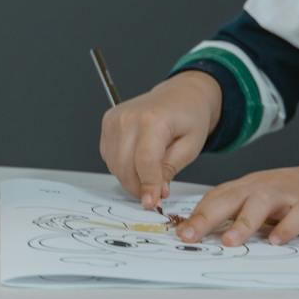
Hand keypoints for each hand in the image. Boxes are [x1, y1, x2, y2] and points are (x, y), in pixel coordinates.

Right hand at [99, 71, 221, 211]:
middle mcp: (128, 117)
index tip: (152, 203)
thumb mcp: (191, 146)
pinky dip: (122, 166)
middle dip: (138, 187)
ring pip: (114, 164)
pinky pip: (109, 156)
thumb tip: (154, 193)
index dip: (148, 186)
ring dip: (129, 178)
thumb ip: (170, 169)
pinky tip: (138, 163)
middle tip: (154, 195)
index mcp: (153, 119)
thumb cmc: (189, 117)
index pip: (144, 162)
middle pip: (124, 166)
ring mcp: (115, 119)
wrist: (180, 95)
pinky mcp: (108, 122)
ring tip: (149, 177)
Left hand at [175, 163, 298, 245]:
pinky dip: (287, 227)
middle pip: (229, 199)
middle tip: (188, 236)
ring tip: (230, 242)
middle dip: (206, 217)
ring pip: (261, 204)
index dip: (195, 215)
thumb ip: (240, 216)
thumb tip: (206, 236)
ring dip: (244, 222)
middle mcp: (263, 188)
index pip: (215, 199)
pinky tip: (278, 240)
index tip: (176, 233)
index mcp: (248, 189)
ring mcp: (288, 195)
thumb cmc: (298, 198)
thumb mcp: (265, 204)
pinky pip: (298, 215)